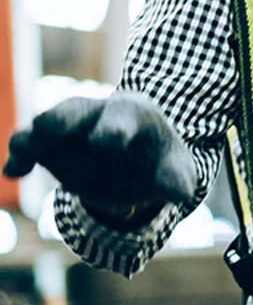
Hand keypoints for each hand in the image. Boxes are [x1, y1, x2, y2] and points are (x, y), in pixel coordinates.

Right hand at [4, 91, 197, 213]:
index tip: (105, 143)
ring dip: (36, 134)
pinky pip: (29, 142)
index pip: (124, 114)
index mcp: (136, 114)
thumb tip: (183, 195)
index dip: (114, 128)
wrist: (138, 165)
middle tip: (48, 129)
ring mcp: (73, 125)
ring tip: (25, 148)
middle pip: (78, 108)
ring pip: (49, 121)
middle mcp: (100, 112)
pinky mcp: (50, 143)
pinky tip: (14, 171)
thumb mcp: (176, 174)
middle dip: (65, 118)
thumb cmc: (160, 164)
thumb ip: (177, 182)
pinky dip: (20, 153)